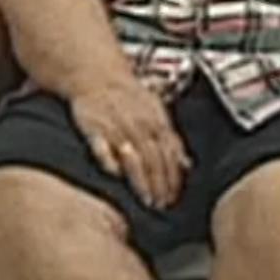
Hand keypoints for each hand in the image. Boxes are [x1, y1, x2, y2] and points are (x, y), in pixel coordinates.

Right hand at [70, 78, 190, 209]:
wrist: (97, 75)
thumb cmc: (128, 95)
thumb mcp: (156, 111)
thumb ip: (171, 139)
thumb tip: (186, 164)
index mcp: (156, 121)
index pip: (170, 154)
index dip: (173, 177)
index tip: (174, 196)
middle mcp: (139, 126)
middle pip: (154, 160)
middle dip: (160, 184)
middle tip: (162, 204)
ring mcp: (116, 127)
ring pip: (133, 158)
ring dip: (141, 180)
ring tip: (146, 199)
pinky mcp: (93, 129)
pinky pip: (102, 148)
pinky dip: (110, 161)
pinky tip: (115, 174)